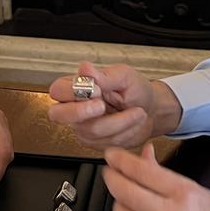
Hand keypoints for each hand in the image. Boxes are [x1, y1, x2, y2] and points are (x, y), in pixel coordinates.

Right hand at [47, 62, 181, 148]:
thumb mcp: (124, 76)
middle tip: (102, 107)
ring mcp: (82, 127)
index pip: (58, 90)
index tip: (96, 90)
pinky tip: (133, 122)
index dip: (72, 92)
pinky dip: (125, 132)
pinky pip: (105, 142)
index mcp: (77, 87)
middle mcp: (75, 108)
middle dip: (81, 112)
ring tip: (137, 112)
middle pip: (58, 115)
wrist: (151, 110)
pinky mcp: (94, 142)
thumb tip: (85, 68)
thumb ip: (104, 75)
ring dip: (120, 121)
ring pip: (91, 130)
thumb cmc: (135, 90)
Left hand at [104, 143, 209, 210]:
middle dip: (111, 178)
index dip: (120, 160)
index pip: (141, 171)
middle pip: (124, 191)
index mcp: (184, 194)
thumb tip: (144, 154)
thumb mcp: (197, 192)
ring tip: (128, 200)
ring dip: (120, 204)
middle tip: (109, 172)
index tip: (111, 155)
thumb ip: (165, 174)